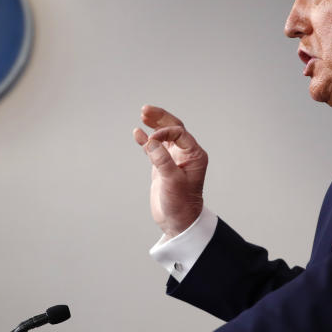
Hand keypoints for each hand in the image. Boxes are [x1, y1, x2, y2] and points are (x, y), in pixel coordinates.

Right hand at [132, 106, 208, 237]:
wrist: (178, 222)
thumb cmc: (181, 204)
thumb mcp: (172, 182)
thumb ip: (162, 160)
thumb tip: (150, 141)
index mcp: (194, 155)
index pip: (179, 133)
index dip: (164, 132)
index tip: (151, 141)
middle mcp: (186, 154)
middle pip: (173, 128)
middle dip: (160, 118)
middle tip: (145, 110)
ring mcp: (174, 159)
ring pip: (164, 136)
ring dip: (154, 125)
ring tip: (143, 115)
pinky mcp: (163, 166)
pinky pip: (154, 148)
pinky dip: (146, 140)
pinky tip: (138, 133)